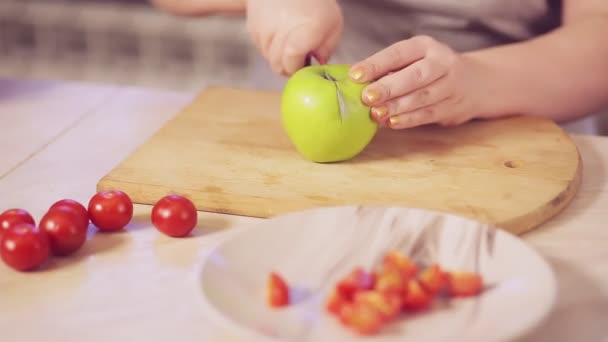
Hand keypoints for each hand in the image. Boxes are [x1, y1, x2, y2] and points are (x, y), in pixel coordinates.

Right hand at [246, 0, 342, 75]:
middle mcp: (279, 33)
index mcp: (302, 34)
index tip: (305, 65)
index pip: (291, 65)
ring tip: (290, 38)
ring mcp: (263, 31)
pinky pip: (261, 47)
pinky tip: (280, 30)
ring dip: (279, 56)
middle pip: (279, 67)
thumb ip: (326, 49)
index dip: (297, 70)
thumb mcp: (332, 23)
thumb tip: (317, 65)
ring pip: (269, 58)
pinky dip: (270, 45)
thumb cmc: (314, 2)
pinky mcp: (252, 28)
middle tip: (299, 56)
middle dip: (289, 66)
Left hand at [349, 35, 488, 128]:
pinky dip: (409, 120)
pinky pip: (428, 114)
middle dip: (389, 88)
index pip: (399, 53)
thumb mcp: (413, 60)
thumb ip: (387, 69)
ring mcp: (451, 85)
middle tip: (367, 97)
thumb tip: (353, 81)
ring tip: (376, 114)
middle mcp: (442, 62)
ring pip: (422, 97)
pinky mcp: (453, 107)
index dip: (376, 64)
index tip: (355, 75)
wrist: (475, 82)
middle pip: (415, 76)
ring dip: (396, 107)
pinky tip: (392, 122)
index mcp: (426, 46)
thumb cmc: (430, 71)